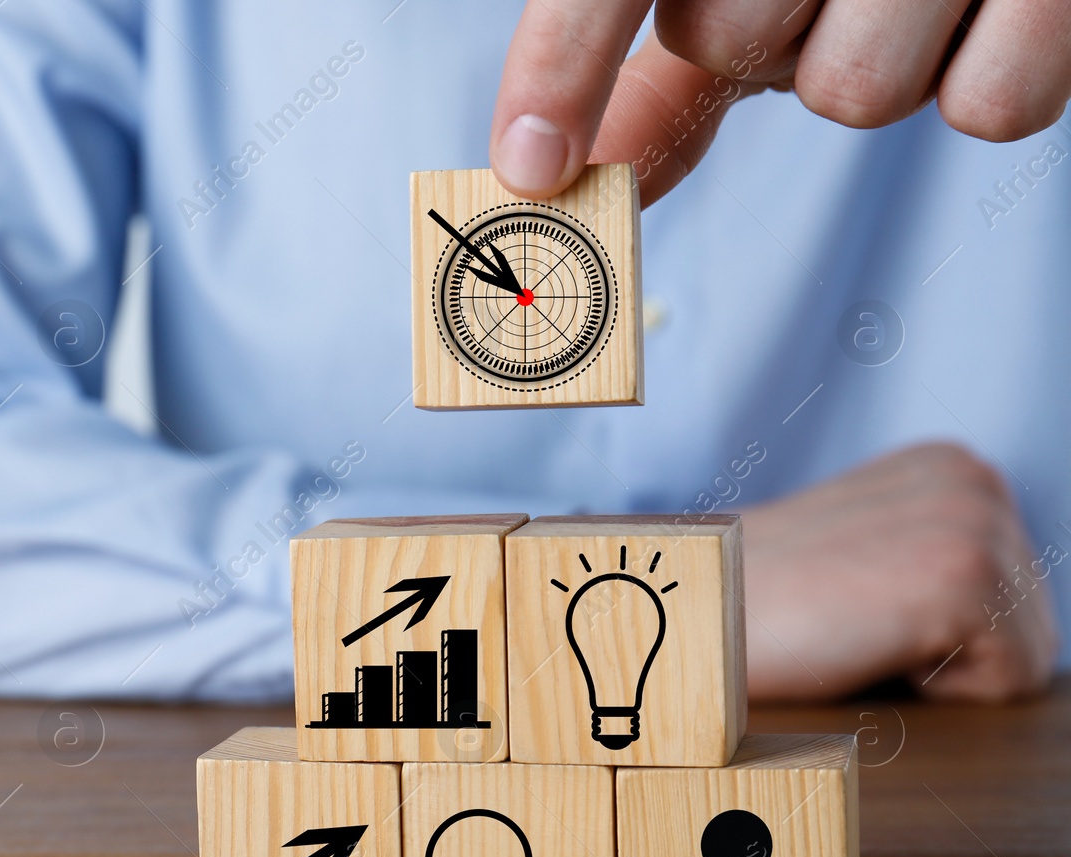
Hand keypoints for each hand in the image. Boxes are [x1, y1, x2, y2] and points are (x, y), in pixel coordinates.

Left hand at [491, 1, 1070, 205]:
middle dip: (765, 47)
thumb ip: (651, 76)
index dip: (564, 65)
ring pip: (857, 91)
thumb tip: (550, 173)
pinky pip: (991, 106)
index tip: (532, 167)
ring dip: (878, 67)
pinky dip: (986, 81)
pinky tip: (990, 9)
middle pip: (731, 45)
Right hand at [741, 443, 1058, 702]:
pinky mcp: (964, 578)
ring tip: (857, 632)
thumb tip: (1008, 616)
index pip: (1020, 593)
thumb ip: (930, 553)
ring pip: (1028, 654)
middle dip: (952, 651)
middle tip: (852, 625)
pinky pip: (1008, 681)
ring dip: (942, 669)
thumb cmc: (759, 605)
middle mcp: (975, 478)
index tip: (856, 607)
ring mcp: (973, 522)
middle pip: (1035, 622)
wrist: (690, 616)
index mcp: (953, 467)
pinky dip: (937, 688)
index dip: (941, 630)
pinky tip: (865, 646)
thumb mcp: (866, 549)